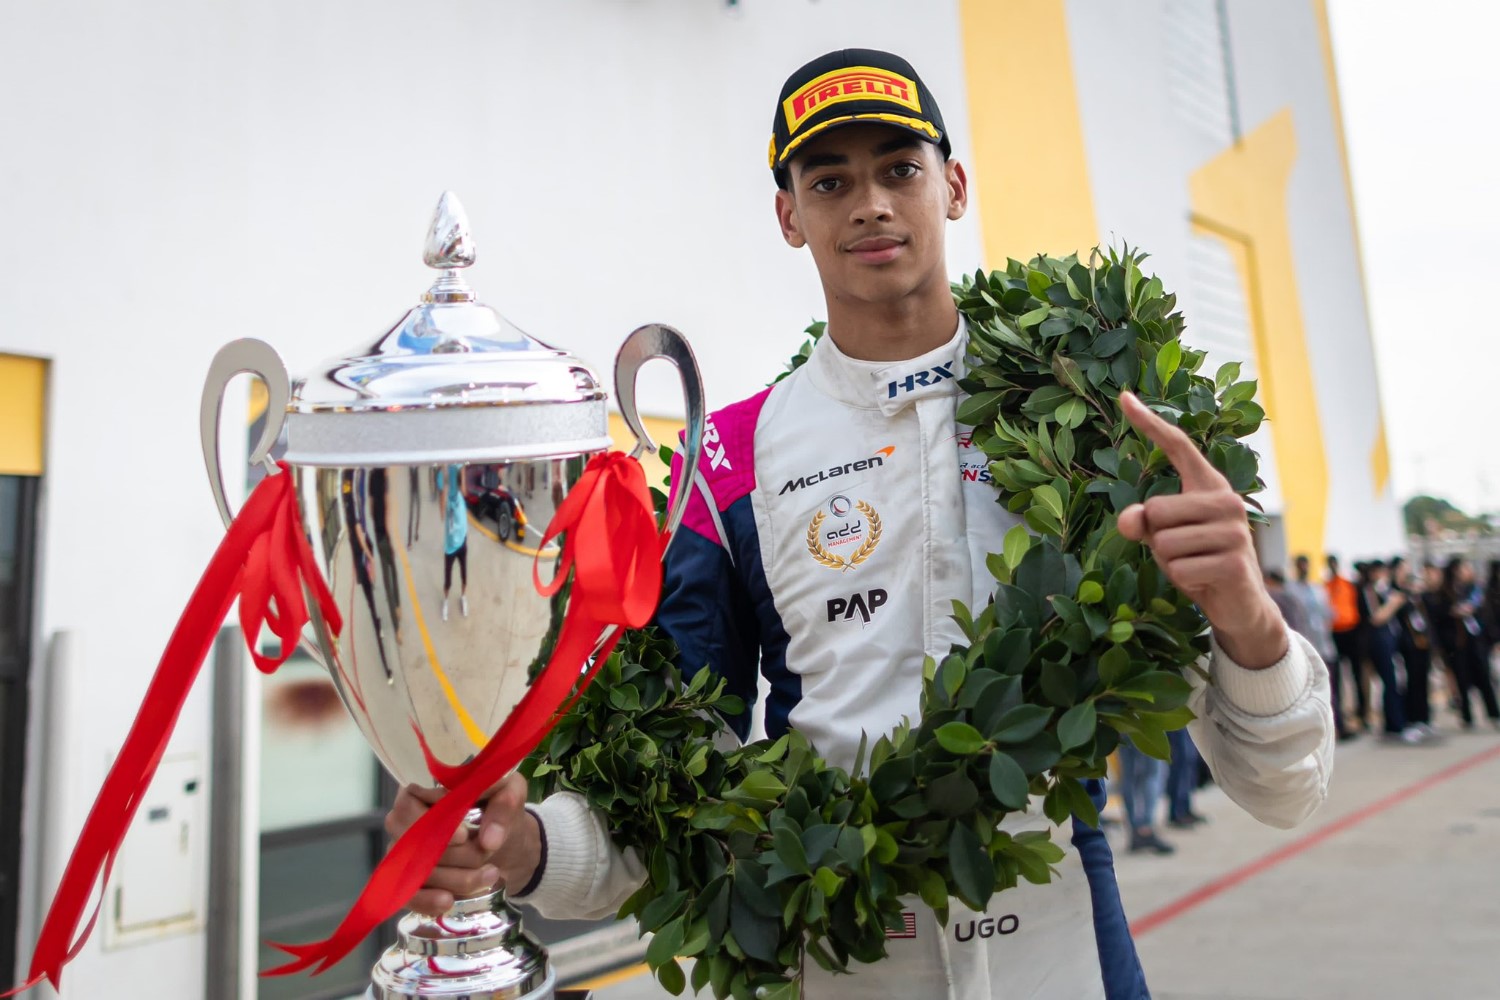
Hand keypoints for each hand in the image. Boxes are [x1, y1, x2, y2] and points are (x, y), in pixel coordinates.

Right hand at [384, 772, 540, 916]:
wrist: (502, 837)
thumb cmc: (498, 805)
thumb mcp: (509, 793)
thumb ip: (503, 806)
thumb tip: (490, 840)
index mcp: (422, 787)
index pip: (410, 802)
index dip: (434, 822)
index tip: (464, 835)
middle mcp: (403, 818)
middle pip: (411, 841)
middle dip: (453, 854)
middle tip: (486, 854)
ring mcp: (402, 851)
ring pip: (414, 870)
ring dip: (454, 878)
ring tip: (490, 874)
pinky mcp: (407, 878)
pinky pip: (406, 894)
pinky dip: (426, 900)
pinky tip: (448, 901)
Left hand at [1115, 392, 1286, 668]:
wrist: (1238, 603)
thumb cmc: (1197, 561)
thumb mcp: (1162, 539)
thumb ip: (1142, 523)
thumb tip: (1130, 521)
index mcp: (1208, 485)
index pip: (1177, 445)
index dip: (1149, 423)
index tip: (1123, 397)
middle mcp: (1227, 500)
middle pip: (1155, 509)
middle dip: (1156, 538)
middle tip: (1182, 551)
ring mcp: (1235, 530)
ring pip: (1164, 543)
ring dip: (1169, 562)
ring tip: (1195, 565)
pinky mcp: (1235, 561)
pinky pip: (1179, 568)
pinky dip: (1182, 580)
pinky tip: (1204, 580)